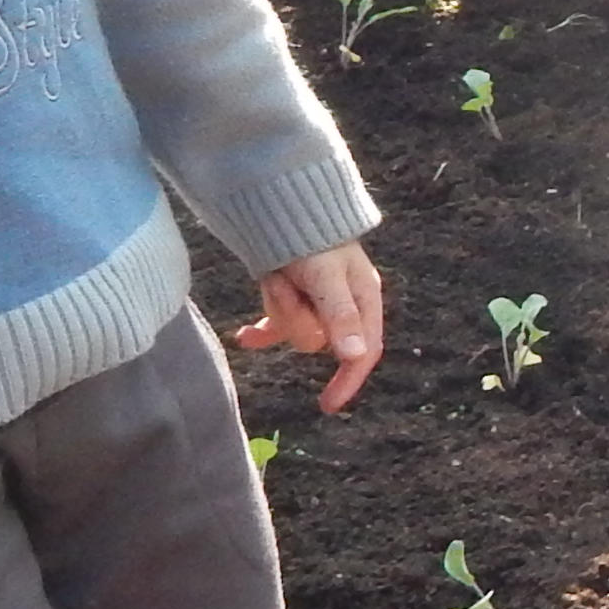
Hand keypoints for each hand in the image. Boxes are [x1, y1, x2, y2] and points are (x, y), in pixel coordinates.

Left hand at [236, 243, 383, 410]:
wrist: (283, 203)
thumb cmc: (313, 237)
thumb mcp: (327, 277)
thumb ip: (340, 315)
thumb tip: (354, 356)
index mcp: (364, 299)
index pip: (363, 352)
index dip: (348, 380)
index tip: (327, 405)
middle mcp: (344, 304)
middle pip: (319, 341)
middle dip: (295, 318)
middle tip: (284, 285)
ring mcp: (317, 303)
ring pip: (295, 331)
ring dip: (279, 307)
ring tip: (274, 276)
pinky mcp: (294, 299)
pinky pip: (277, 326)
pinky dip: (262, 329)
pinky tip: (244, 336)